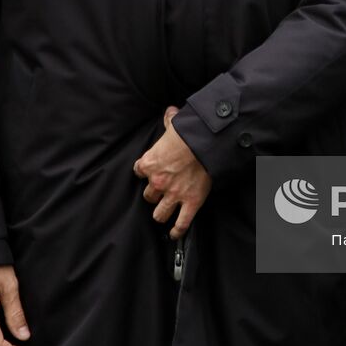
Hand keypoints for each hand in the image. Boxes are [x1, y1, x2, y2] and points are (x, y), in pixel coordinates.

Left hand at [134, 105, 211, 239]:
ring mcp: (174, 195)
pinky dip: (177, 230)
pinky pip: (181, 223)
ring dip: (161, 213)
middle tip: (160, 191)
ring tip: (164, 212)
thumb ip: (168, 119)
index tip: (148, 171)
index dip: (144, 171)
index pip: (138, 171)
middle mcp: (158, 182)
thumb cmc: (189, 133)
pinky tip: (175, 234)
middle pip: (148, 196)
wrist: (206, 144)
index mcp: (150, 163)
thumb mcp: (174, 123)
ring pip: (159, 214)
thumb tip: (170, 112)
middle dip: (154, 194)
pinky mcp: (190, 203)